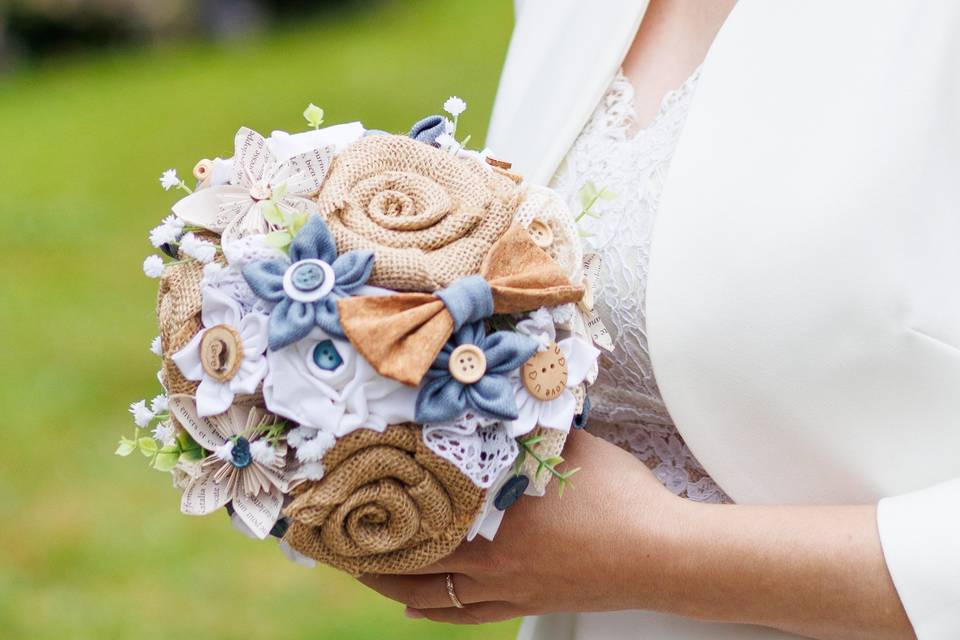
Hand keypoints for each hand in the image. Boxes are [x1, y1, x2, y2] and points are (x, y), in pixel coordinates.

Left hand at [358, 428, 681, 623]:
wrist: (662, 554)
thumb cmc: (621, 496)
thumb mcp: (568, 446)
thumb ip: (526, 430)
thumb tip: (497, 406)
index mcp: (494, 514)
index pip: (417, 511)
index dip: (374, 506)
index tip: (342, 496)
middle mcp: (490, 557)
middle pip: (411, 558)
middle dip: (367, 548)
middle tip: (334, 538)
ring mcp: (508, 587)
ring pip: (431, 593)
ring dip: (391, 583)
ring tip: (362, 571)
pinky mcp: (527, 603)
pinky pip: (467, 614)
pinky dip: (434, 611)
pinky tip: (415, 609)